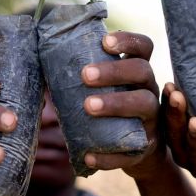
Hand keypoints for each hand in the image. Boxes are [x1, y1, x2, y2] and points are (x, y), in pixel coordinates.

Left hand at [80, 31, 162, 180]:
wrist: (136, 150)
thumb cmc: (109, 106)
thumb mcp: (106, 87)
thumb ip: (85, 71)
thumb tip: (42, 55)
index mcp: (137, 70)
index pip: (143, 46)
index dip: (128, 40)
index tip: (104, 41)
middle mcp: (149, 89)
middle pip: (143, 71)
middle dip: (114, 71)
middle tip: (85, 75)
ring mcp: (152, 118)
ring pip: (145, 104)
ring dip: (116, 104)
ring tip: (88, 106)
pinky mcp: (147, 147)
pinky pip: (132, 151)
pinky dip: (110, 155)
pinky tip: (89, 155)